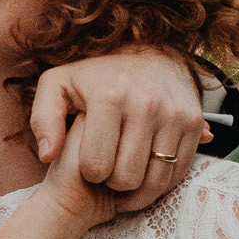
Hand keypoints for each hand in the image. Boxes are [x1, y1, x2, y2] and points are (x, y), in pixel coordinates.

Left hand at [28, 47, 212, 212]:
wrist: (149, 50)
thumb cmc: (96, 75)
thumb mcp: (58, 87)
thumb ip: (44, 120)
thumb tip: (48, 155)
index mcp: (109, 97)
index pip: (96, 167)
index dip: (90, 174)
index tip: (90, 163)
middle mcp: (145, 104)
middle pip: (127, 178)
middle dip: (113, 183)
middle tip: (110, 171)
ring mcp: (174, 112)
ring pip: (155, 180)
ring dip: (139, 188)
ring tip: (126, 177)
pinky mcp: (194, 121)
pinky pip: (179, 171)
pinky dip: (163, 180)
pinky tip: (147, 171)